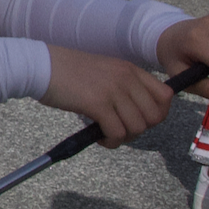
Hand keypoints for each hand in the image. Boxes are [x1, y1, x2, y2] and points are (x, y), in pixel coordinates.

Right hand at [38, 45, 178, 147]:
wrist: (42, 66)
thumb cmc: (68, 72)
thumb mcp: (104, 71)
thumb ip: (123, 86)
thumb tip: (136, 113)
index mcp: (130, 70)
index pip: (165, 96)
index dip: (158, 114)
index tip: (140, 120)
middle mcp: (127, 78)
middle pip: (154, 117)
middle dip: (139, 130)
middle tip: (120, 129)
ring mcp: (114, 91)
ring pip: (137, 127)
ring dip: (124, 137)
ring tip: (107, 134)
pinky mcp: (98, 104)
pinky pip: (117, 133)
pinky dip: (110, 141)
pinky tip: (98, 136)